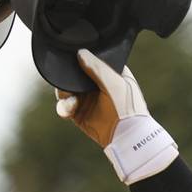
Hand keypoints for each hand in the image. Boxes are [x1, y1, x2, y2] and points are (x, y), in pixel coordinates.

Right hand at [55, 48, 176, 183]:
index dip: (81, 56)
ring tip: (70, 101)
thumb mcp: (115, 83)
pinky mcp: (79, 114)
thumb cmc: (128, 108)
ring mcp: (87, 99)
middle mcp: (97, 83)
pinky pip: (65, 106)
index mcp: (110, 72)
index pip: (91, 58)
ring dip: (64, 93)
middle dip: (68, 77)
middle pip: (74, 73)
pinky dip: (64, 107)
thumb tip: (79, 52)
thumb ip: (97, 67)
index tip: (72, 55)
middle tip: (67, 81)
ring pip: (66, 89)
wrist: (127, 138)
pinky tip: (68, 110)